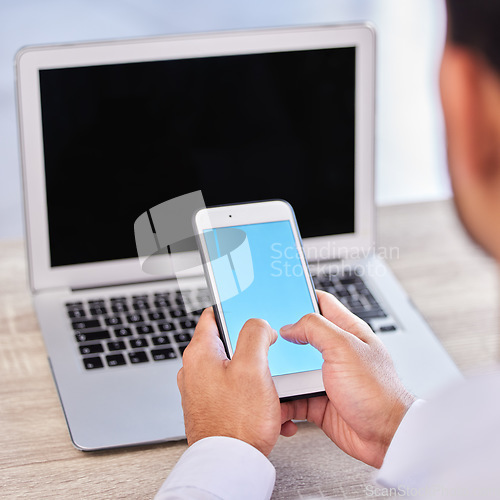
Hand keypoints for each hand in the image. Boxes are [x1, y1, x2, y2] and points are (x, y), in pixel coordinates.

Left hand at [177, 308, 280, 455]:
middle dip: (253, 348)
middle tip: (269, 354)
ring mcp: (203, 390)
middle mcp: (195, 370)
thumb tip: (259, 324)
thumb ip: (255, 335)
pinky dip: (252, 394)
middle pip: (228, 342)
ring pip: (235, 368)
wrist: (229, 466)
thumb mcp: (252, 368)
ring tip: (271, 387)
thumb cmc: (237, 423)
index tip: (249, 309)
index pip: (213, 315)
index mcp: (200, 353)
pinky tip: (268, 407)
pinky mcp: (212, 407)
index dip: (234, 309)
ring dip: (257, 374)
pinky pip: (235, 390)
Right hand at [280, 291, 415, 467]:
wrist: (386, 438)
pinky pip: (293, 397)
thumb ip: (315, 328)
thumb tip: (290, 326)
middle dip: (282, 338)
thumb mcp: (345, 348)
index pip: (322, 303)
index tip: (281, 294)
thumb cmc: (378, 393)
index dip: (301, 295)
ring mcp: (327, 377)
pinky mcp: (319, 401)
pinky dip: (282, 401)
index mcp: (347, 331)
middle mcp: (336, 353)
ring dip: (279, 373)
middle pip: (301, 336)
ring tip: (266, 373)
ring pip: (293, 368)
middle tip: (265, 338)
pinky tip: (277, 401)